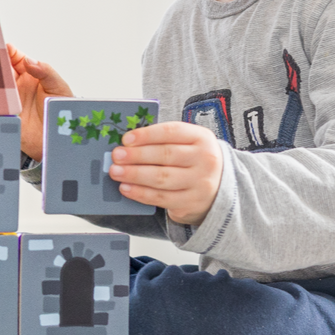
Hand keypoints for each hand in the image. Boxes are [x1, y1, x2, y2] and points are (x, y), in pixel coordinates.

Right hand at [6, 43, 72, 160]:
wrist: (58, 139)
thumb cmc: (62, 112)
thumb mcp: (58, 87)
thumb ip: (45, 71)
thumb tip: (29, 61)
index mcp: (30, 76)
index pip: (14, 58)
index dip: (6, 50)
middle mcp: (17, 86)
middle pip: (0, 70)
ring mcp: (8, 100)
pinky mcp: (3, 114)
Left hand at [108, 121, 222, 225]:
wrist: (218, 189)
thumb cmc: (193, 161)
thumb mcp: (187, 144)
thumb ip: (162, 141)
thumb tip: (126, 144)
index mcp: (201, 138)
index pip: (172, 132)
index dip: (147, 135)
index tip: (126, 139)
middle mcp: (205, 159)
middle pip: (166, 155)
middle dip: (137, 155)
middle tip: (116, 156)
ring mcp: (200, 183)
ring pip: (162, 178)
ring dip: (134, 174)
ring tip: (116, 172)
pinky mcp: (191, 203)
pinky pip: (161, 198)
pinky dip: (140, 193)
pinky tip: (126, 188)